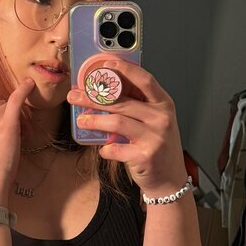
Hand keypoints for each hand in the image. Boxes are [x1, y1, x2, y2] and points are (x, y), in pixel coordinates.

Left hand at [67, 60, 186, 195]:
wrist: (169, 180)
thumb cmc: (158, 147)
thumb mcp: (155, 121)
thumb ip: (138, 105)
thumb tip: (107, 89)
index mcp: (164, 104)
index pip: (144, 79)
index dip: (124, 70)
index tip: (104, 65)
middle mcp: (161, 118)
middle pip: (122, 101)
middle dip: (94, 97)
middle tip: (76, 95)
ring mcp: (154, 137)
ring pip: (116, 122)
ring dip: (94, 121)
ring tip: (81, 121)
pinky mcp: (144, 156)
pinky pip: (116, 148)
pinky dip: (106, 149)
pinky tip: (103, 149)